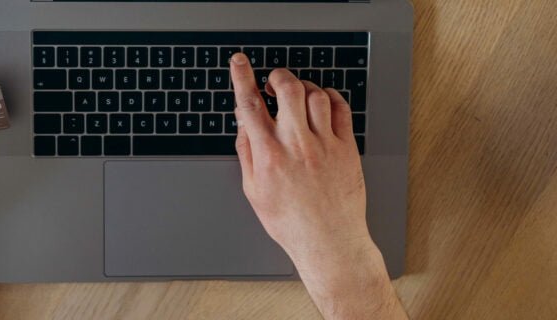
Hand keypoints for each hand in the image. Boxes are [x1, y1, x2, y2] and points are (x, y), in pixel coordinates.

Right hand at [230, 53, 405, 317]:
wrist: (328, 240)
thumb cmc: (290, 222)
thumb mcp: (254, 191)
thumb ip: (246, 153)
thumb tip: (243, 125)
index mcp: (269, 155)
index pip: (250, 106)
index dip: (242, 78)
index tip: (239, 62)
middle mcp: (296, 145)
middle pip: (287, 89)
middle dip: (278, 77)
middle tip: (274, 81)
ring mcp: (324, 144)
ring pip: (315, 94)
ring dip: (303, 87)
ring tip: (297, 96)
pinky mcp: (346, 148)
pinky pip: (340, 108)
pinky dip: (330, 97)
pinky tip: (322, 102)